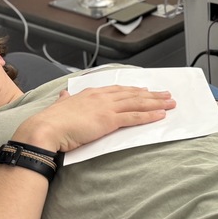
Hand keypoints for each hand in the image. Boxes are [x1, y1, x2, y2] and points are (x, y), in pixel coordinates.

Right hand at [11, 85, 175, 152]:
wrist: (46, 129)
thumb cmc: (50, 121)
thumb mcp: (59, 105)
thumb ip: (65, 100)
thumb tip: (64, 95)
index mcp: (90, 93)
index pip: (117, 90)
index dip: (133, 90)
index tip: (145, 90)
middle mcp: (101, 97)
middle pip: (132, 94)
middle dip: (151, 94)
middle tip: (166, 94)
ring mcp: (106, 107)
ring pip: (137, 103)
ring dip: (156, 103)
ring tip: (171, 103)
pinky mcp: (109, 120)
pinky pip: (134, 117)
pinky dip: (149, 116)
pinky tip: (161, 115)